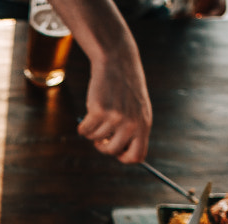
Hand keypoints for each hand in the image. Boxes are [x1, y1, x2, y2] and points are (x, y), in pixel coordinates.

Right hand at [77, 47, 151, 163]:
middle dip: (103, 146)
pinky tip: (89, 113)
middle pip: (112, 151)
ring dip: (93, 131)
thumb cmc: (126, 88)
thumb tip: (120, 153)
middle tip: (101, 136)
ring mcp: (115, 119)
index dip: (123, 157)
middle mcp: (131, 124)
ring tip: (98, 115)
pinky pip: (85, 131)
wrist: (117, 62)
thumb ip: (133, 130)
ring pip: (95, 139)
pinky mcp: (98, 112)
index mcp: (144, 124)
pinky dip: (83, 126)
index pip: (137, 156)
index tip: (116, 150)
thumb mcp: (137, 109)